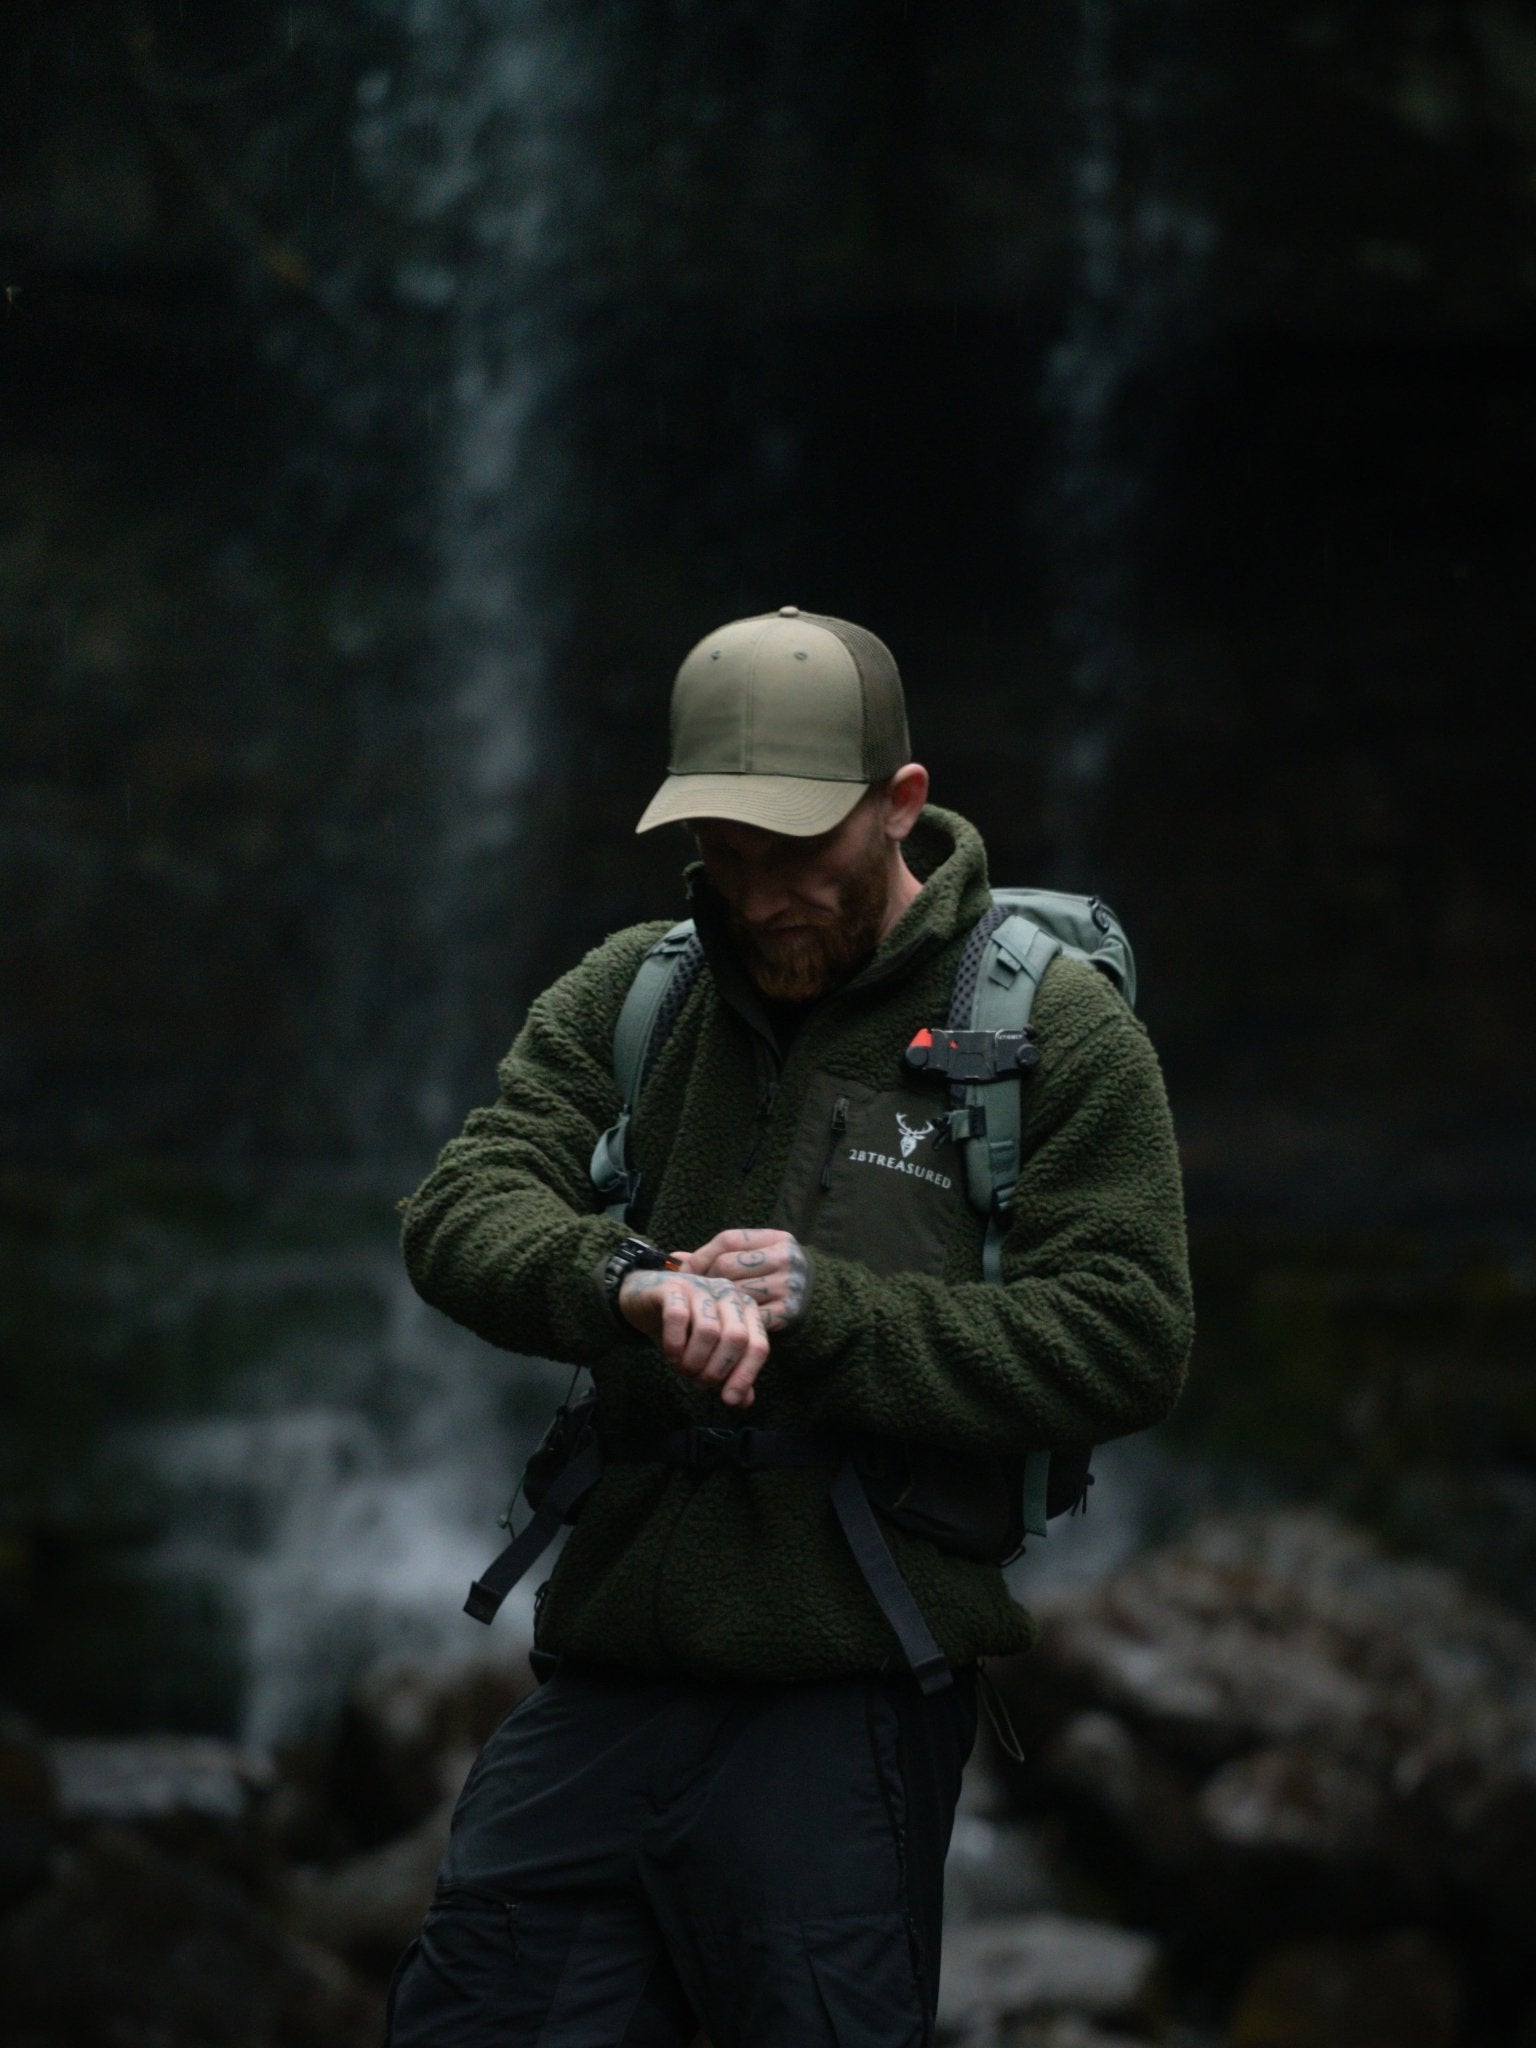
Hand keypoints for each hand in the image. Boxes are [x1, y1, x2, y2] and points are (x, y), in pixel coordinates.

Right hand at [617, 1268, 768, 1408]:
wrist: (644, 1300)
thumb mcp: (708, 1355)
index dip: (745, 1376)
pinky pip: (678, 1317)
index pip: (758, 1345)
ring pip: (708, 1330)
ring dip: (694, 1360)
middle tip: (699, 1381)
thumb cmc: (683, 1330)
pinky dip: (674, 1344)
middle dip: (717, 1370)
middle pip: (737, 1337)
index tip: (728, 1400)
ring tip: (683, 1369)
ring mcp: (701, 1288)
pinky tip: (670, 1355)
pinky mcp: (673, 1287)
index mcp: (745, 1310)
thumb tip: (743, 1401)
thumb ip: (728, 1375)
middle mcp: (728, 1295)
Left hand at [670, 1229, 811, 1334]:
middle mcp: (785, 1259)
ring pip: (734, 1292)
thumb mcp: (758, 1254)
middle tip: (697, 1292)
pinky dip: (733, 1318)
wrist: (820, 1298)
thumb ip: (720, 1254)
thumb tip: (674, 1257)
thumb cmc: (776, 1273)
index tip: (686, 1272)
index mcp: (778, 1238)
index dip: (701, 1256)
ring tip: (709, 1305)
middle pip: (727, 1266)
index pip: (727, 1240)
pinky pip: (747, 1315)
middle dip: (707, 1280)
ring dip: (718, 1301)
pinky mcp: (786, 1313)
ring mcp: (787, 1286)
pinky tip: (725, 1320)